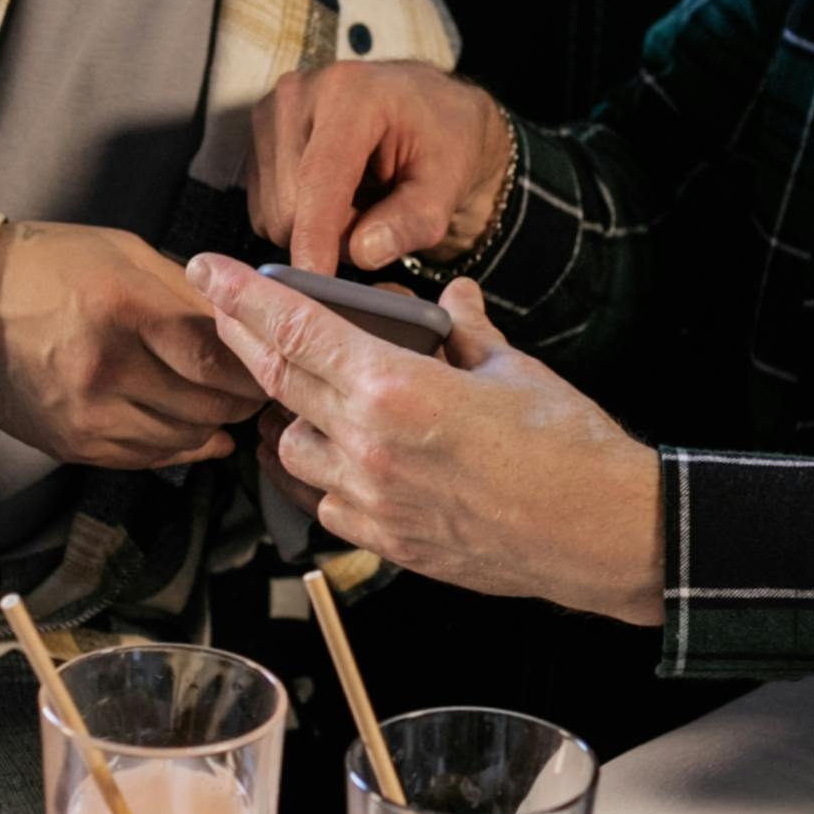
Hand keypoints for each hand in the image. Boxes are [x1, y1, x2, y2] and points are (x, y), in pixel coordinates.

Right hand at [0, 223, 266, 468]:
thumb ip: (188, 292)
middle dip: (242, 399)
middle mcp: (107, 371)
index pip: (213, 357)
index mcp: (124, 311)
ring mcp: (89, 415)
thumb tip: (244, 323)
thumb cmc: (47, 268)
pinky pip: (149, 458)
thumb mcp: (124, 253)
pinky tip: (190, 427)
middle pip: (207, 406)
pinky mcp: (76, 445)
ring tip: (218, 401)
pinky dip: (179, 445)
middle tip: (255, 384)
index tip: (272, 363)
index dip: (254, 368)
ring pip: (184, 439)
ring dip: (212, 424)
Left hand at [188, 258, 664, 618]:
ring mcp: (374, 500)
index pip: (295, 329)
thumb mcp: (515, 370)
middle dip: (242, 340)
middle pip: (278, 382)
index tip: (209, 271)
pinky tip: (356, 461)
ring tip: (314, 398)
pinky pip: (329, 502)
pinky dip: (331, 477)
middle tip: (224, 311)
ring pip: (292, 449)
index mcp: (396, 389)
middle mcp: (370, 446)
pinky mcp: (389, 542)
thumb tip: (454, 299)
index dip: (243, 295)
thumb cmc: (569, 450)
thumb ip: (467, 331)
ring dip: (295, 418)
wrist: (604, 534)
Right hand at [245, 60, 514, 275]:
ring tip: (361, 202)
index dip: (316, 235)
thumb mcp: (449, 182)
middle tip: (380, 220)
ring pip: (273, 216)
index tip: (316, 279)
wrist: (428, 113)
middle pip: (291, 206)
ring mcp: (268, 118)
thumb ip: (414, 219)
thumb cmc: (442, 143)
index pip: (320, 177)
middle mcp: (296, 96)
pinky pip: (264, 214)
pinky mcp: (254, 143)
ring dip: (317, 230)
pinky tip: (334, 197)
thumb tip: (363, 253)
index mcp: (349, 93)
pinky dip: (300, 221)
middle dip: (334, 235)